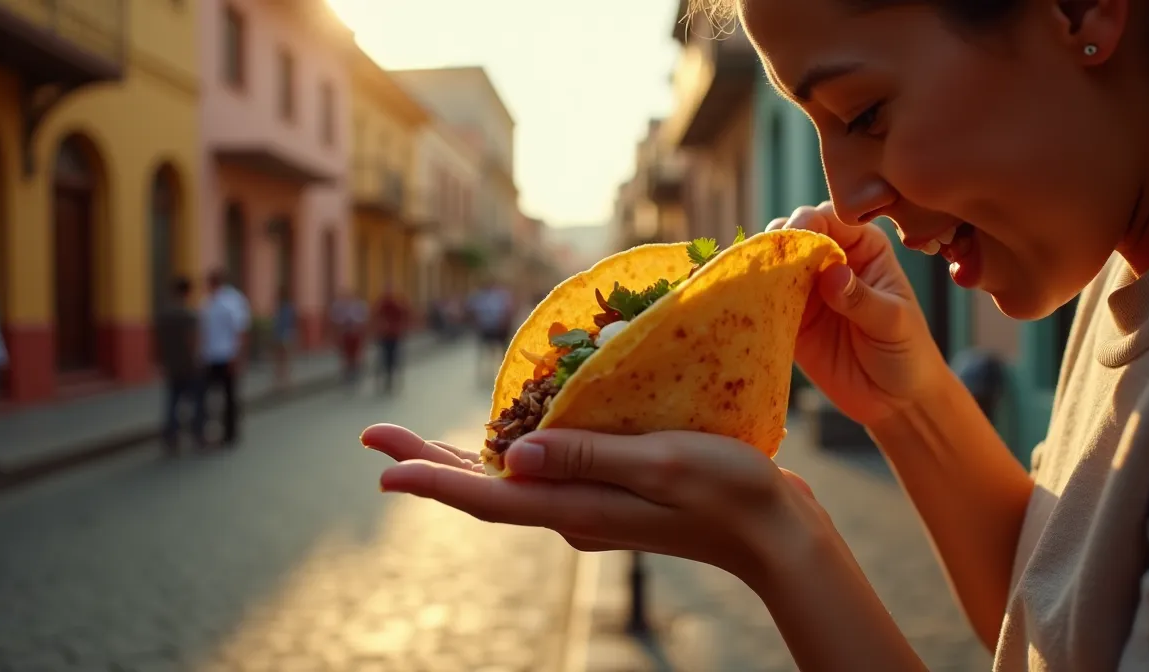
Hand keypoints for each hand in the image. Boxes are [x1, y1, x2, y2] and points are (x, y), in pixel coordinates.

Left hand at [361, 424, 831, 583]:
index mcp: (578, 507)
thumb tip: (514, 456)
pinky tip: (504, 438)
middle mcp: (573, 513)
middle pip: (484, 489)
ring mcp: (589, 508)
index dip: (430, 480)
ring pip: (508, 483)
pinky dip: (510, 455)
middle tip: (374, 435)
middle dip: (426, 464)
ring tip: (415, 444)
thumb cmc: (728, 490)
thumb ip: (588, 456)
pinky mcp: (608, 496)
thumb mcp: (660, 462)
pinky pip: (543, 475)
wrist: (774, 533)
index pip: (488, 497)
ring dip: (460, 461)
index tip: (380, 469)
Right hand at [772, 202, 948, 425]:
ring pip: (774, 263)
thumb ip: (863, 298)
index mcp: (864, 248)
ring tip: (753, 278)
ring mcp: (807, 289)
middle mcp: (831, 261)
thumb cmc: (906, 353)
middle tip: (769, 256)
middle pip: (796, 234)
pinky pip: (764, 300)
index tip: (796, 233)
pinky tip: (745, 302)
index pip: (832, 220)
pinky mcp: (788, 319)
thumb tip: (833, 273)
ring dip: (760, 266)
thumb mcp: (893, 324)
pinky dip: (752, 298)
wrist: (895, 400)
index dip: (810, 221)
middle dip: (779, 240)